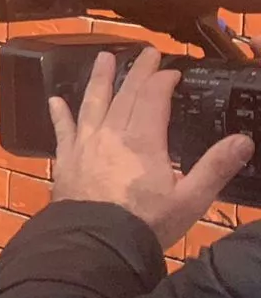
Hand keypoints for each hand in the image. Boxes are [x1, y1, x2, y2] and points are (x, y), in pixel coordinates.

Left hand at [51, 49, 252, 247]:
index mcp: (143, 140)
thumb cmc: (146, 223)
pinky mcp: (66, 160)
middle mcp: (111, 135)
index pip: (153, 98)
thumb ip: (215, 167)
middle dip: (137, 72)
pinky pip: (63, 130)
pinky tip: (55, 100)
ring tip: (103, 58)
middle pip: (125, 95)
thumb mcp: (190, 199)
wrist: (96, 245)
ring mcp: (85, 145)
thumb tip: (243, 140)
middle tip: (145, 52)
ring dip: (99, 80)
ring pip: (93, 103)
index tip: (173, 70)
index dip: (163, 81)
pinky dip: (60, 114)